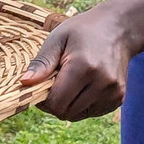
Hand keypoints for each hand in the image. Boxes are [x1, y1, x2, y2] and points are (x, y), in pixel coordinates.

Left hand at [19, 0, 132, 120]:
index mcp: (83, 67)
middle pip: (66, 113)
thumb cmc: (83, 30)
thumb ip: (42, 62)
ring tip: (72, 80)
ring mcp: (113, 92)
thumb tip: (24, 83)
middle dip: (55, 102)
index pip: (56, 103)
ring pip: (78, 115)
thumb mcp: (58, 38)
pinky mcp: (118, 98)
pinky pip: (91, 112)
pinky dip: (83, 104)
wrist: (119, 28)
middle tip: (57, 80)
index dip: (43, 99)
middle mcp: (102, 82)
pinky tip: (85, 84)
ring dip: (69, 104)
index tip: (42, 84)